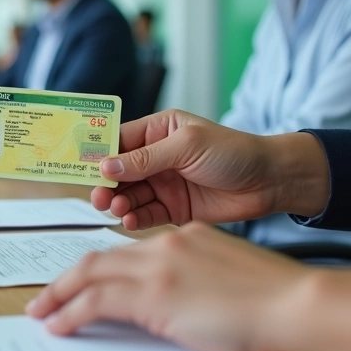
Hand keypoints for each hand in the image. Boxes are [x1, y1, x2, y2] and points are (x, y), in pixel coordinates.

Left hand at [27, 223, 350, 350]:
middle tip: (47, 296)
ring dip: (59, 294)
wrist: (299, 306)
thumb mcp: (234, 284)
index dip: (102, 268)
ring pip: (89, 274)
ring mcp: (158, 267)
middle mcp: (168, 245)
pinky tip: (58, 326)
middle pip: (102, 258)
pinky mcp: (152, 294)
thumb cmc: (281, 305)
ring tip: (41, 312)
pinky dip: (69, 312)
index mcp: (188, 239)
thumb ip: (205, 285)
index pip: (131, 252)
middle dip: (68, 278)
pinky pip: (94, 301)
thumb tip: (190, 310)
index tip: (85, 283)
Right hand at [91, 110, 328, 229]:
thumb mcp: (187, 146)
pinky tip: (129, 220)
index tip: (79, 166)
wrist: (271, 182)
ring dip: (118, 202)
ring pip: (128, 195)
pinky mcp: (173, 208)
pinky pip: (145, 214)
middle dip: (105, 183)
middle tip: (99, 195)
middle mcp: (156, 157)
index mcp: (157, 131)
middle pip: (118, 171)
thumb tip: (107, 165)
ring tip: (116, 208)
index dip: (97, 153)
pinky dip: (134, 218)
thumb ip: (146, 158)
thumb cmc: (235, 152)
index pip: (117, 140)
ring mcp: (163, 184)